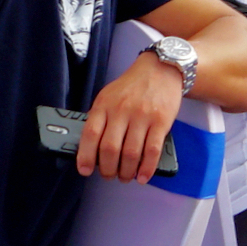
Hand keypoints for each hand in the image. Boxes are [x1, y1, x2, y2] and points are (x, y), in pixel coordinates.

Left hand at [77, 52, 183, 180]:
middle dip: (107, 169)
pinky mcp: (160, 122)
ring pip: (130, 153)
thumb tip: (91, 149)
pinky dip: (146, 168)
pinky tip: (142, 176)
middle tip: (109, 175)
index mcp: (104, 104)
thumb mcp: (108, 96)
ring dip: (126, 172)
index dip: (85, 155)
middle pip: (110, 148)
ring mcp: (142, 116)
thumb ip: (100, 118)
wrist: (160, 69)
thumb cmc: (131, 87)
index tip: (85, 170)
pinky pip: (152, 151)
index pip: (90, 133)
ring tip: (125, 176)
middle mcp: (121, 110)